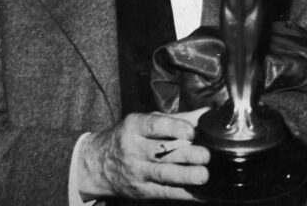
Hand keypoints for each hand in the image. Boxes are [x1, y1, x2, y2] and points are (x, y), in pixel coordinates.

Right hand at [77, 109, 210, 200]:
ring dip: (186, 176)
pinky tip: (198, 192)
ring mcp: (137, 172)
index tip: (192, 131)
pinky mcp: (142, 190)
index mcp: (135, 126)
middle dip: (186, 155)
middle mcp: (134, 149)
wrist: (100, 163)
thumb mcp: (148, 121)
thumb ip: (178, 117)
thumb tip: (207, 112)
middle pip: (162, 152)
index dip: (174, 128)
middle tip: (205, 155)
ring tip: (203, 175)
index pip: (155, 125)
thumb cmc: (131, 137)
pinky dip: (183, 193)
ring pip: (164, 174)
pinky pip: (164, 193)